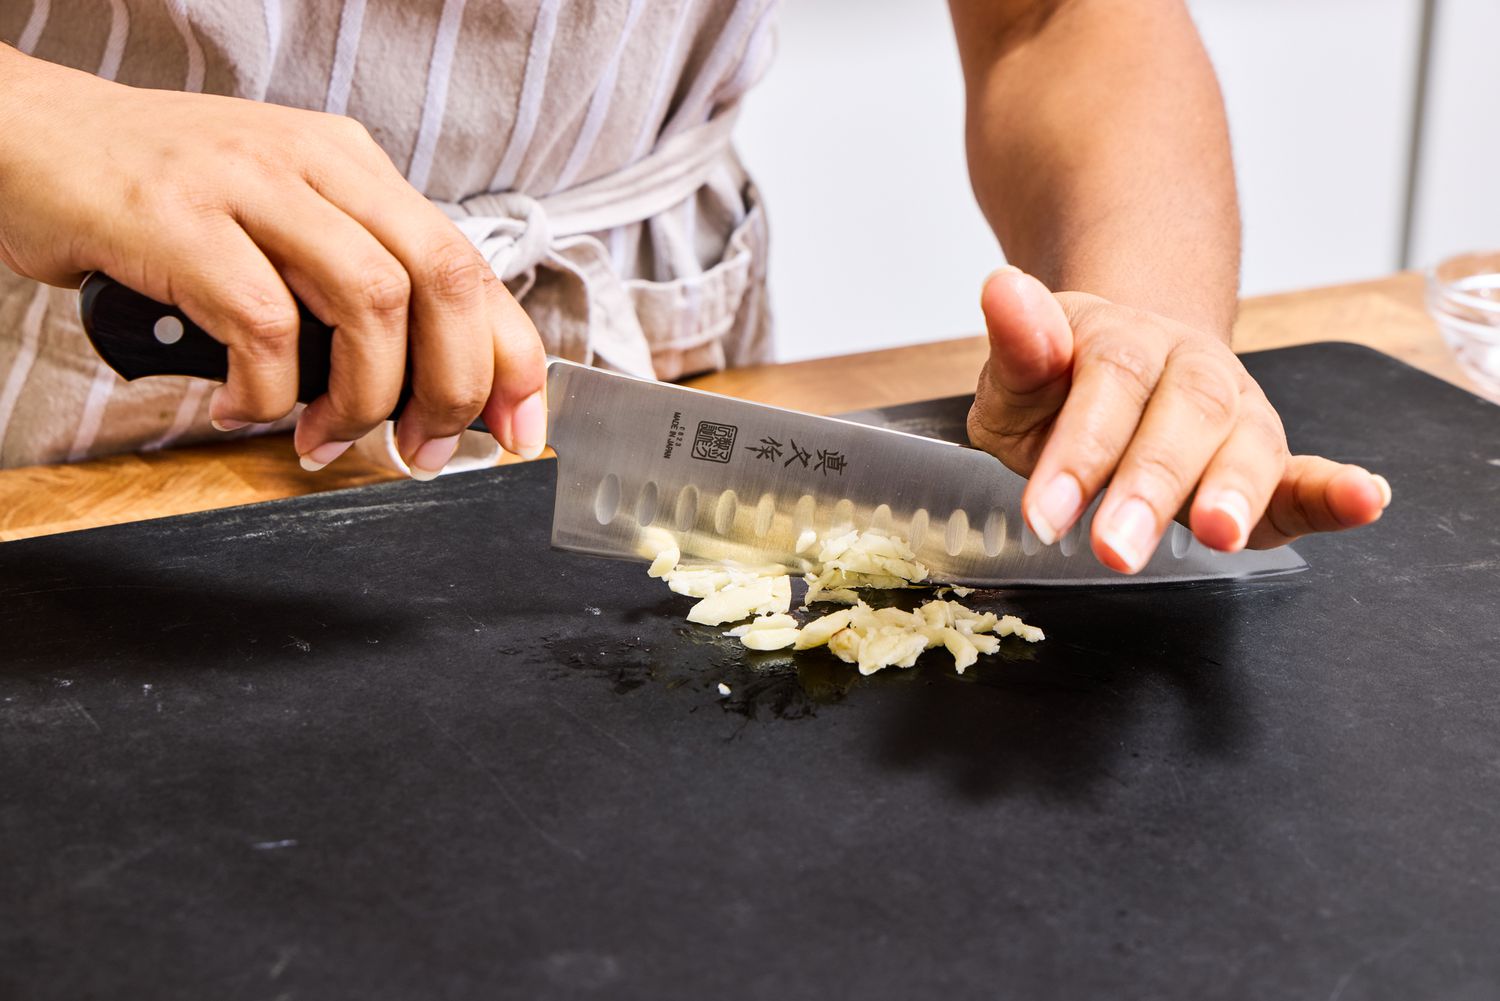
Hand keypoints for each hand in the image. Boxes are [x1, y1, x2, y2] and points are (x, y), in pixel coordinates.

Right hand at [0, 47, 544, 475]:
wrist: (27, 138)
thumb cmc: (160, 201)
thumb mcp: (282, 226)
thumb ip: (351, 288)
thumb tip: (427, 386)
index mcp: (354, 169)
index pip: (470, 265)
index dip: (513, 356)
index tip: (522, 427)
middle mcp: (317, 165)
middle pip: (442, 278)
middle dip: (453, 385)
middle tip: (424, 446)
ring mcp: (251, 184)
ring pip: (371, 300)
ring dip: (364, 394)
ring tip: (323, 433)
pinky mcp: (181, 219)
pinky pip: (264, 323)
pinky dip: (267, 389)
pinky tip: (238, 404)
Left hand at [967, 267, 1390, 572]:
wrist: (1116, 368)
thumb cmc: (1061, 388)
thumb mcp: (1018, 376)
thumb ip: (1019, 347)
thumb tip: (1003, 290)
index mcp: (1121, 340)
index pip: (1105, 388)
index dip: (1077, 451)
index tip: (1043, 513)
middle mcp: (1189, 368)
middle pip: (1180, 417)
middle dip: (1150, 486)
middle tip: (1116, 547)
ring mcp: (1235, 411)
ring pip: (1244, 444)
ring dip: (1236, 491)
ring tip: (1222, 534)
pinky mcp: (1268, 460)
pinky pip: (1305, 475)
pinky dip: (1338, 492)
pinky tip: (1366, 499)